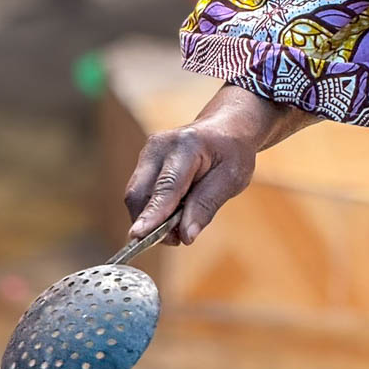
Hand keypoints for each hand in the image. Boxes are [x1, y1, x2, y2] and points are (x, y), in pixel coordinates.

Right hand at [123, 84, 301, 246]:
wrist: (225, 129)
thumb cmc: (232, 153)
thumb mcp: (231, 179)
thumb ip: (206, 206)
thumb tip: (185, 236)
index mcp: (187, 146)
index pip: (166, 186)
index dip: (153, 213)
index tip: (139, 236)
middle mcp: (160, 145)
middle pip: (140, 193)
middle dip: (151, 223)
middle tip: (177, 239)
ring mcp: (148, 152)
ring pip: (137, 196)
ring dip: (153, 218)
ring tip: (181, 223)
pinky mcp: (144, 161)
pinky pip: (141, 193)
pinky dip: (154, 208)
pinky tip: (176, 209)